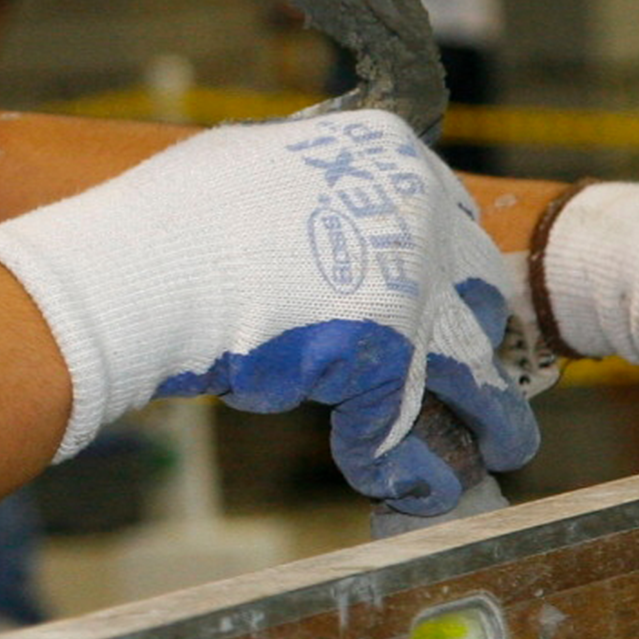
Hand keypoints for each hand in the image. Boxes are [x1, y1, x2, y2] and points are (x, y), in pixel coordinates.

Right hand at [0, 108, 538, 517]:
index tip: (449, 305)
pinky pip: (399, 421)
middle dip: (474, 338)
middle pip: (472, 289)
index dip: (446, 273)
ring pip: (468, 365)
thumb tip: (303, 208)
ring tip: (498, 448)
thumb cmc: (167, 219)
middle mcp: (415, 212)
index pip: (448, 217)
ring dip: (486, 416)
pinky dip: (394, 459)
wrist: (140, 266)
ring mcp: (407, 285)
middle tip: (474, 375)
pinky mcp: (386, 356)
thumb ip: (301, 187)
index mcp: (387, 152)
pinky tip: (398, 485)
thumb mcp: (249, 164)